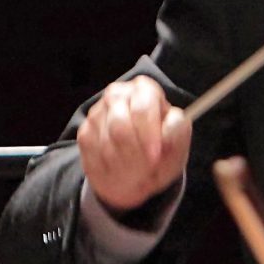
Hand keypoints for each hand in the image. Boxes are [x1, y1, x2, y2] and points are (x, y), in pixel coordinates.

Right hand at [77, 77, 191, 214]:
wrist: (139, 170)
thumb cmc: (161, 151)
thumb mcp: (178, 145)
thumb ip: (178, 132)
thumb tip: (174, 122)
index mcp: (145, 90)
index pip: (143, 107)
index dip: (149, 134)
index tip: (155, 156)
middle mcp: (118, 95)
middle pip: (121, 127)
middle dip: (136, 154)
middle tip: (147, 170)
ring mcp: (98, 113)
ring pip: (106, 145)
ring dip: (125, 166)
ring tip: (138, 173)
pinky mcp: (85, 132)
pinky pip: (95, 156)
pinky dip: (111, 170)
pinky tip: (122, 171)